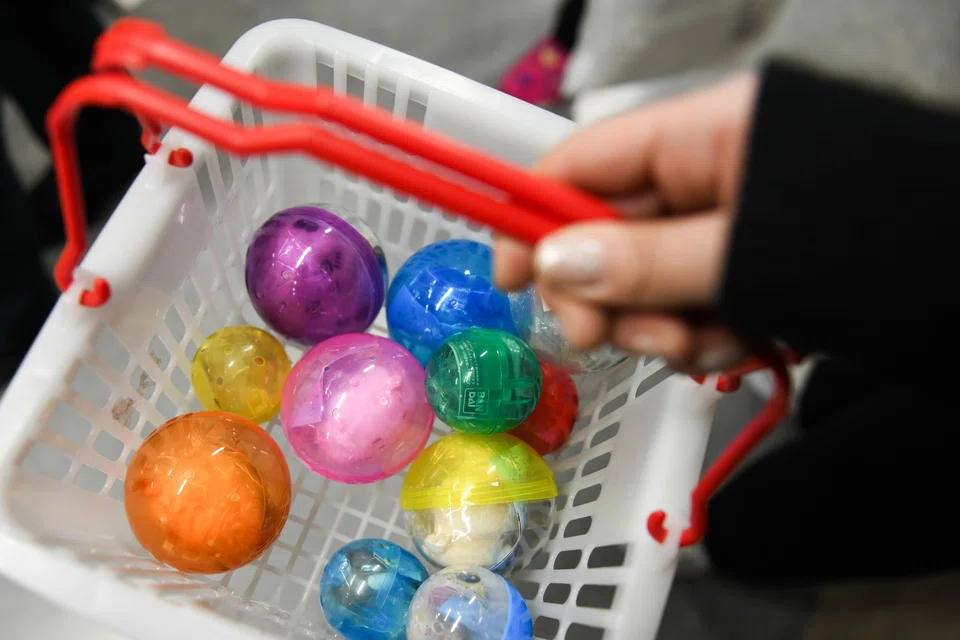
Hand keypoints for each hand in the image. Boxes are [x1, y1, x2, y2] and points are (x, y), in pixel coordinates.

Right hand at [494, 74, 757, 372]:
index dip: (532, 219)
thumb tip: (555, 264)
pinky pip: (694, 306)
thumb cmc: (875, 239)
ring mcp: (728, 227)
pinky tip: (736, 343)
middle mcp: (706, 175)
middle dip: (602, 296)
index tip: (510, 280)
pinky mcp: (751, 270)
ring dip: (656, 328)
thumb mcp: (745, 252)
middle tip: (597, 337)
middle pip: (608, 233)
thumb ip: (649, 260)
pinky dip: (702, 336)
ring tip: (694, 345)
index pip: (583, 163)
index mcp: (702, 136)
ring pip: (648, 282)